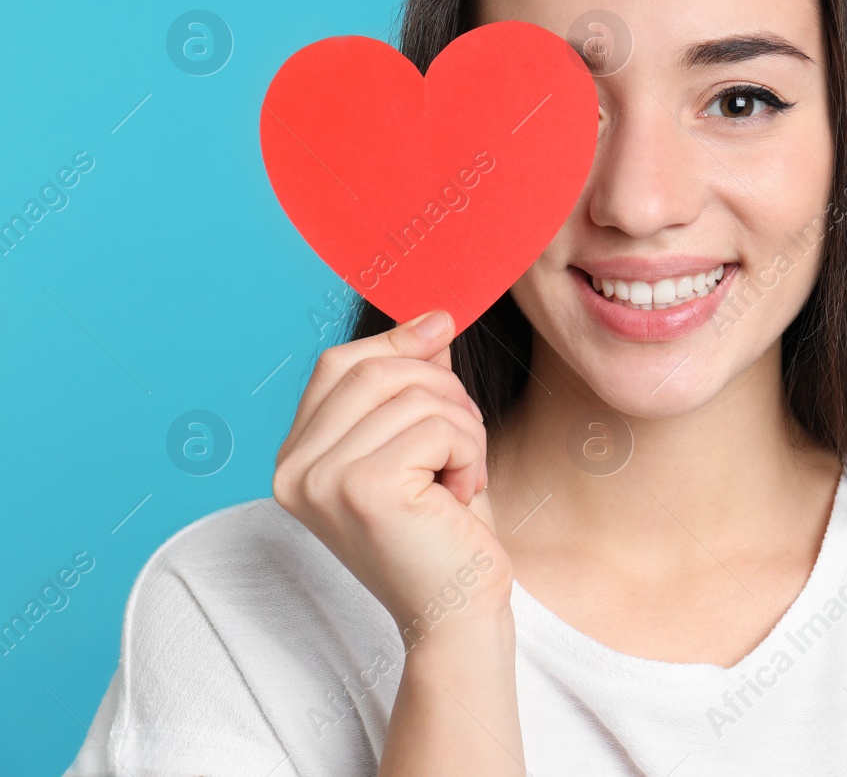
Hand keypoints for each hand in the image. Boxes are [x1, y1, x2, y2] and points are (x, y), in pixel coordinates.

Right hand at [273, 310, 511, 637]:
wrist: (458, 610)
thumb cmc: (444, 530)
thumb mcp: (425, 442)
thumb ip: (415, 382)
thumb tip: (432, 318)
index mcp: (295, 456)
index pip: (338, 363)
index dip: (397, 341)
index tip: (444, 329)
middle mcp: (294, 469)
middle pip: (378, 369)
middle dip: (443, 392)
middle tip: (464, 444)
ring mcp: (323, 480)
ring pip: (418, 396)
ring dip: (465, 430)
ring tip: (460, 478)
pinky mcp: (365, 489)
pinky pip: (437, 427)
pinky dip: (469, 453)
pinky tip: (459, 496)